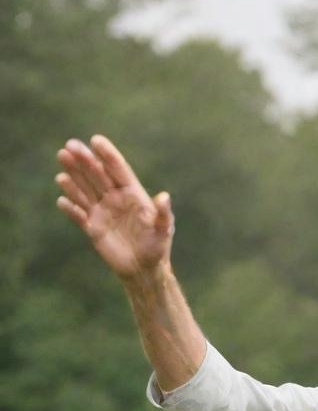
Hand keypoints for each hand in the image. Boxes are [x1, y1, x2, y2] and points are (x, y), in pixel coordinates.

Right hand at [56, 135, 174, 280]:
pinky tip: (61, 200)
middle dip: (84, 160)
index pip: (118, 170)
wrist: (144, 270)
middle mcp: (115, 199)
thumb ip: (163, 213)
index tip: (96, 140)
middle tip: (70, 145)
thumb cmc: (157, 247)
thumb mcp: (163, 230)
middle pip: (97, 175)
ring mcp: (102, 212)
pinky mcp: (92, 228)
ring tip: (62, 160)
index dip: (108, 155)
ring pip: (84, 190)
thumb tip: (164, 196)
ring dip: (72, 177)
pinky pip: (78, 215)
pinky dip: (70, 208)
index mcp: (133, 195)